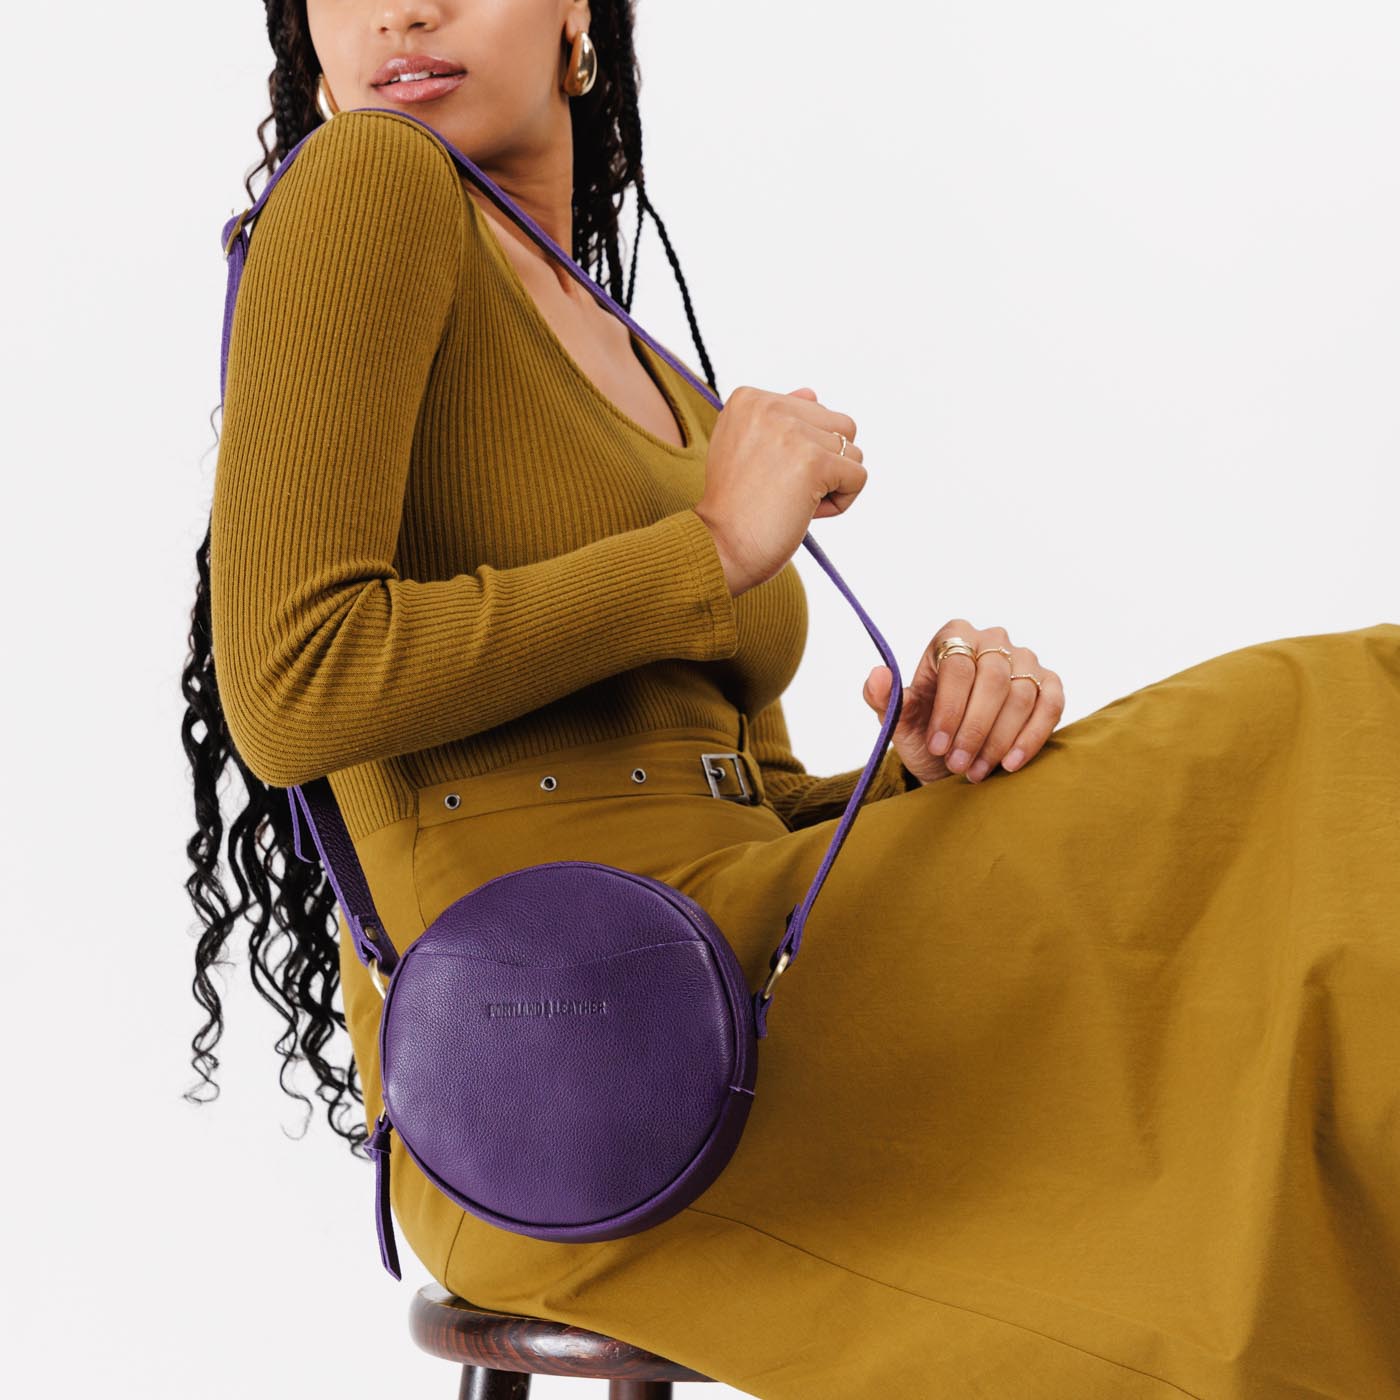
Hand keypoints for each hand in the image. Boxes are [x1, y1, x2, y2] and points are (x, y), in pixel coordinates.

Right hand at [695, 385, 866, 596]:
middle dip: (824, 464)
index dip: (801, 451)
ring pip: (852, 452)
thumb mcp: (745, 450)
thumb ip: (779, 418)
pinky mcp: (813, 461)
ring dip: (832, 484)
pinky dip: (840, 503)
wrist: (718, 548)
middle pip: (839, 427)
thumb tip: (813, 393)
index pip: (813, 411)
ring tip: (793, 502)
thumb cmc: (733, 509)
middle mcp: (768, 406)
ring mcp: (791, 432)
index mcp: (748, 398)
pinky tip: (806, 513)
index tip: (764, 475)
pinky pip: (858, 476)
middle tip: (783, 491)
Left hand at [862, 620, 1064, 784]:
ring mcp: (1025, 660)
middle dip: (974, 728)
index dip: (948, 709)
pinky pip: (1050, 706)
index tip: (937, 746)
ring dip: (998, 739)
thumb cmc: (926, 730)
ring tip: (975, 771)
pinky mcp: (1049, 684)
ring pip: (1021, 695)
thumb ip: (884, 699)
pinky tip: (1009, 764)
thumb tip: (878, 676)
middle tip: (957, 764)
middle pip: (992, 679)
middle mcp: (992, 639)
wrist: (954, 756)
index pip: (956, 665)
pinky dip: (1031, 737)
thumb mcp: (899, 721)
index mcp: (951, 636)